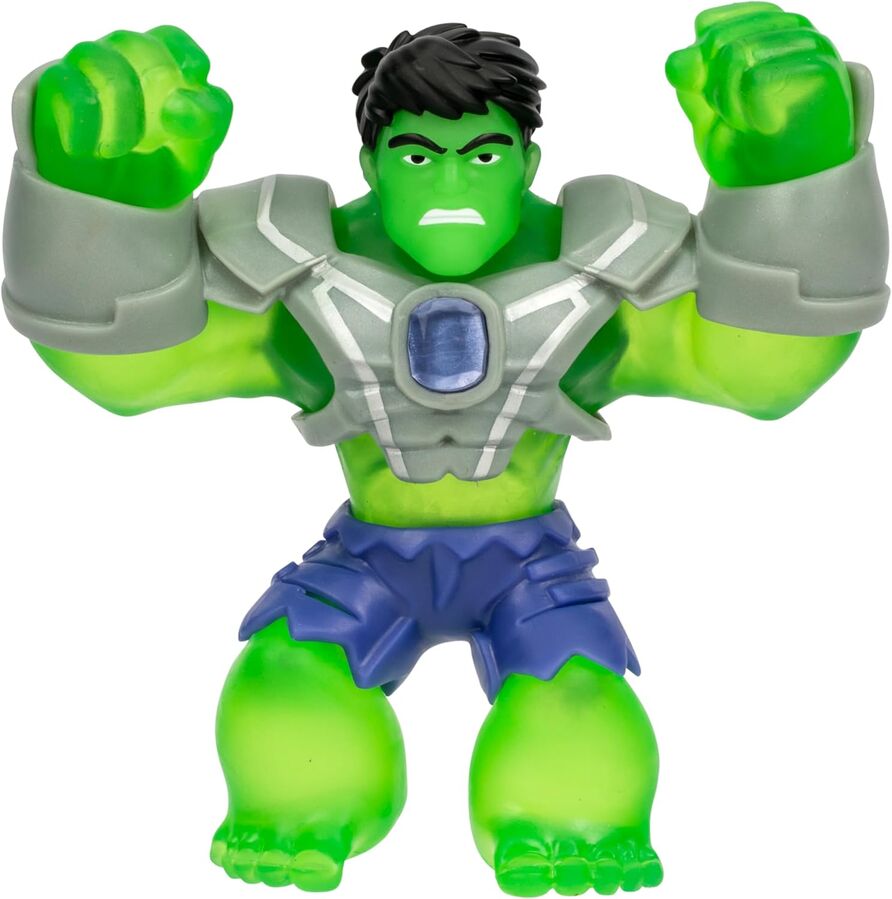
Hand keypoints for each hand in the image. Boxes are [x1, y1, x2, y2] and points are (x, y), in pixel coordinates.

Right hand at [32, 26, 231, 206]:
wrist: (116, 207)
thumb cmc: (161, 168)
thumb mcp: (196, 153)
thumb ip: (209, 123)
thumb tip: (184, 105)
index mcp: (163, 70)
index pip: (172, 41)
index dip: (184, 53)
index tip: (193, 77)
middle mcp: (123, 62)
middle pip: (132, 43)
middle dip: (151, 79)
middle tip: (163, 128)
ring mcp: (87, 74)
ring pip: (97, 58)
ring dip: (118, 104)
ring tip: (121, 149)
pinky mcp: (56, 94)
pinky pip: (64, 85)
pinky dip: (80, 116)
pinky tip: (87, 150)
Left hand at [666, 2, 854, 186]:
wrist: (785, 186)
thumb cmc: (749, 146)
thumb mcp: (705, 117)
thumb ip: (691, 86)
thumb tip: (675, 60)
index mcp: (756, 28)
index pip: (708, 25)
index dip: (697, 67)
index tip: (709, 100)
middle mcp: (784, 27)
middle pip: (719, 40)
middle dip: (712, 90)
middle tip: (731, 119)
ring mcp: (807, 43)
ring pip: (738, 54)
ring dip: (731, 103)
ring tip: (749, 124)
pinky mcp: (822, 66)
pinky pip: (760, 78)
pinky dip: (751, 109)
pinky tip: (766, 125)